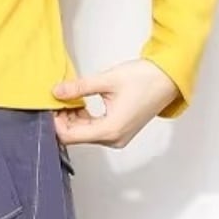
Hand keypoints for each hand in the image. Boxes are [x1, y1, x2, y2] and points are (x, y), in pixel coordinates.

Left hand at [51, 60, 179, 148]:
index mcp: (109, 130)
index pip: (70, 136)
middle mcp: (113, 139)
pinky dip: (84, 120)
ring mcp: (116, 138)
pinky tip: (79, 105)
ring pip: (84, 134)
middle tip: (56, 100)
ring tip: (67, 99)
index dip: (56, 123)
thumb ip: (80, 88)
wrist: (169, 79)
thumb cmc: (146, 79)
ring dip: (72, 119)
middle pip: (76, 137)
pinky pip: (94, 131)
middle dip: (62, 120)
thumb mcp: (108, 80)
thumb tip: (57, 92)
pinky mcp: (118, 132)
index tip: (50, 107)